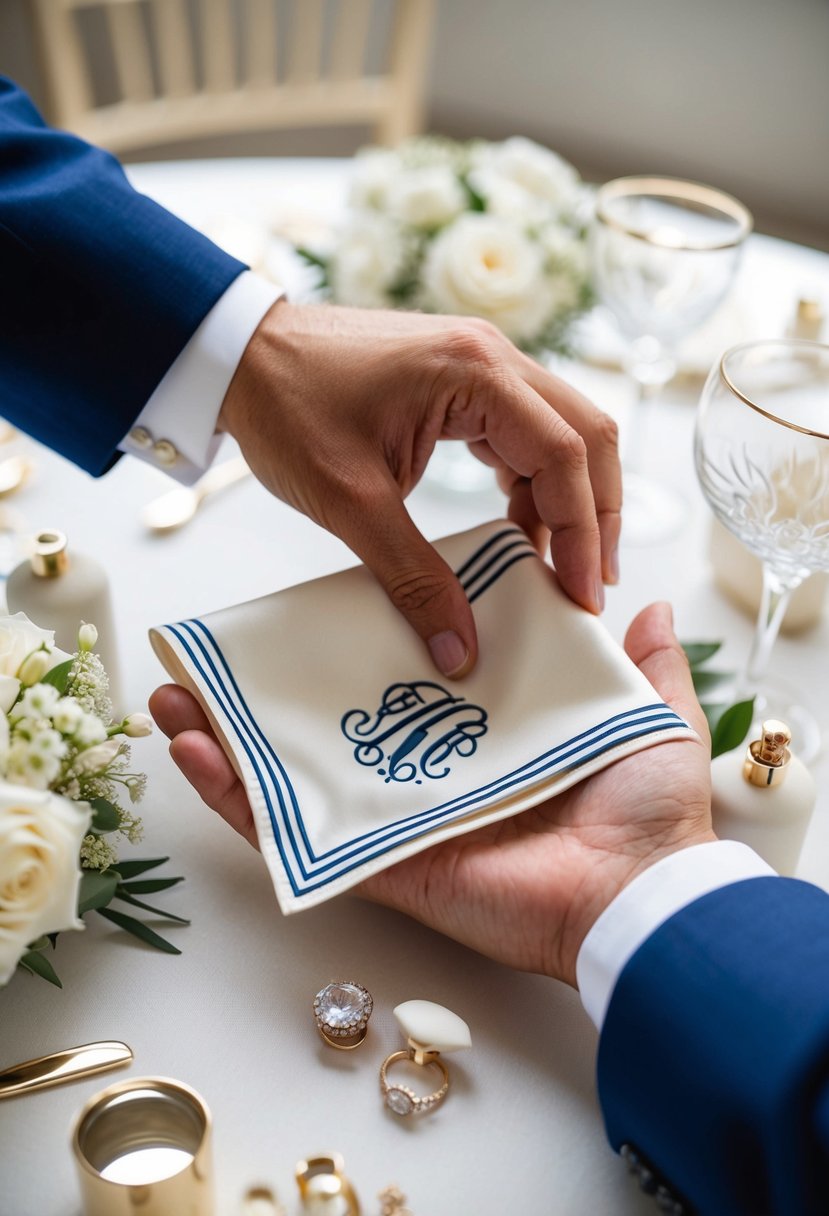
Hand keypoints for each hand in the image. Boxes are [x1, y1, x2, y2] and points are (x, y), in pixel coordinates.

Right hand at [150, 602, 714, 986]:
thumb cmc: (645, 808)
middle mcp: (429, 777)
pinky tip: (193, 756)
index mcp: (481, 738)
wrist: (639, 894)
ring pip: (292, 780)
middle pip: (328, 731)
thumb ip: (640, 662)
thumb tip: (649, 604)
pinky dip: (237, 802)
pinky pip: (294, 836)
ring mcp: (395, 821)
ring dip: (226, 744)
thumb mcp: (650, 713)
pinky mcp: (377, 862)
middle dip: (263, 698)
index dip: (347, 653)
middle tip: (210, 662)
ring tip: (170, 702)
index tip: (308, 615)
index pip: (398, 688)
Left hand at [219, 301, 619, 676]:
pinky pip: (523, 431)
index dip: (582, 532)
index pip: (565, 456)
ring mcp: (481, 362)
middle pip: (585, 436)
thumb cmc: (286, 409)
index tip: (580, 597)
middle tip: (588, 587)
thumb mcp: (351, 503)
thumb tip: (458, 650)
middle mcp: (494, 356)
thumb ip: (413, 577)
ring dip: (569, 499)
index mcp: (476, 373)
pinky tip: (516, 531)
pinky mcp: (463, 379)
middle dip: (596, 515)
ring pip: (562, 432)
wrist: (240, 356)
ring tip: (558, 568)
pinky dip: (531, 483)